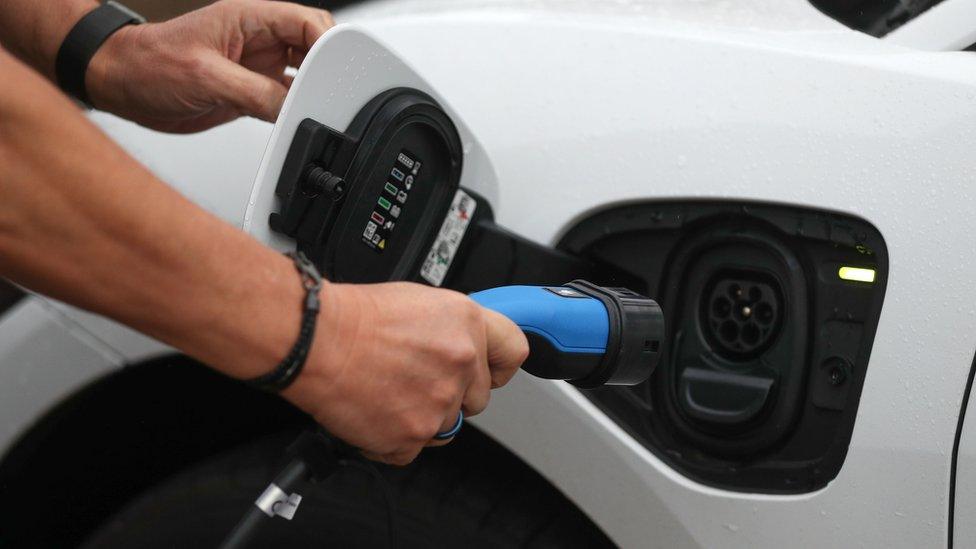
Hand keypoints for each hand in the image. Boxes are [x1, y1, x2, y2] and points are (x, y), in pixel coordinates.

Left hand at [85, 0, 333, 132]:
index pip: (305, 22)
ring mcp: (255, 66)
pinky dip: (296, 112)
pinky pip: (284, 100)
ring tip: (321, 109)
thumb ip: (255, 92)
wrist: (119, 84)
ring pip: (302, 75)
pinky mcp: (249, 92)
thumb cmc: (148, 65)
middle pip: (312, 48)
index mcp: (249, 18)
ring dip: (313, 92)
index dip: (329, 43)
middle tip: (336, 92)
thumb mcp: (206, 77)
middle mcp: (257, 40)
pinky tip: (300, 122)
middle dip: (329, 68)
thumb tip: (291, 108)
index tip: (341, 67)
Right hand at [282, 282, 528, 465]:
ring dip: (422, 416)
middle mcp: (460, 363)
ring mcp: (439, 403)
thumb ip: (453, 329)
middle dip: (451, 394)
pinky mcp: (412, 435)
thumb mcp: (420, 302)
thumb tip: (463, 346)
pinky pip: (413, 448)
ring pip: (446, 426)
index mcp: (467, 325)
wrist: (316, 341)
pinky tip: (376, 410)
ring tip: (389, 390)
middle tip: (415, 379)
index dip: (500, 366)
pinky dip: (393, 438)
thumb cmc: (355, 317)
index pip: (514, 352)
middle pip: (477, 398)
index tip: (491, 372)